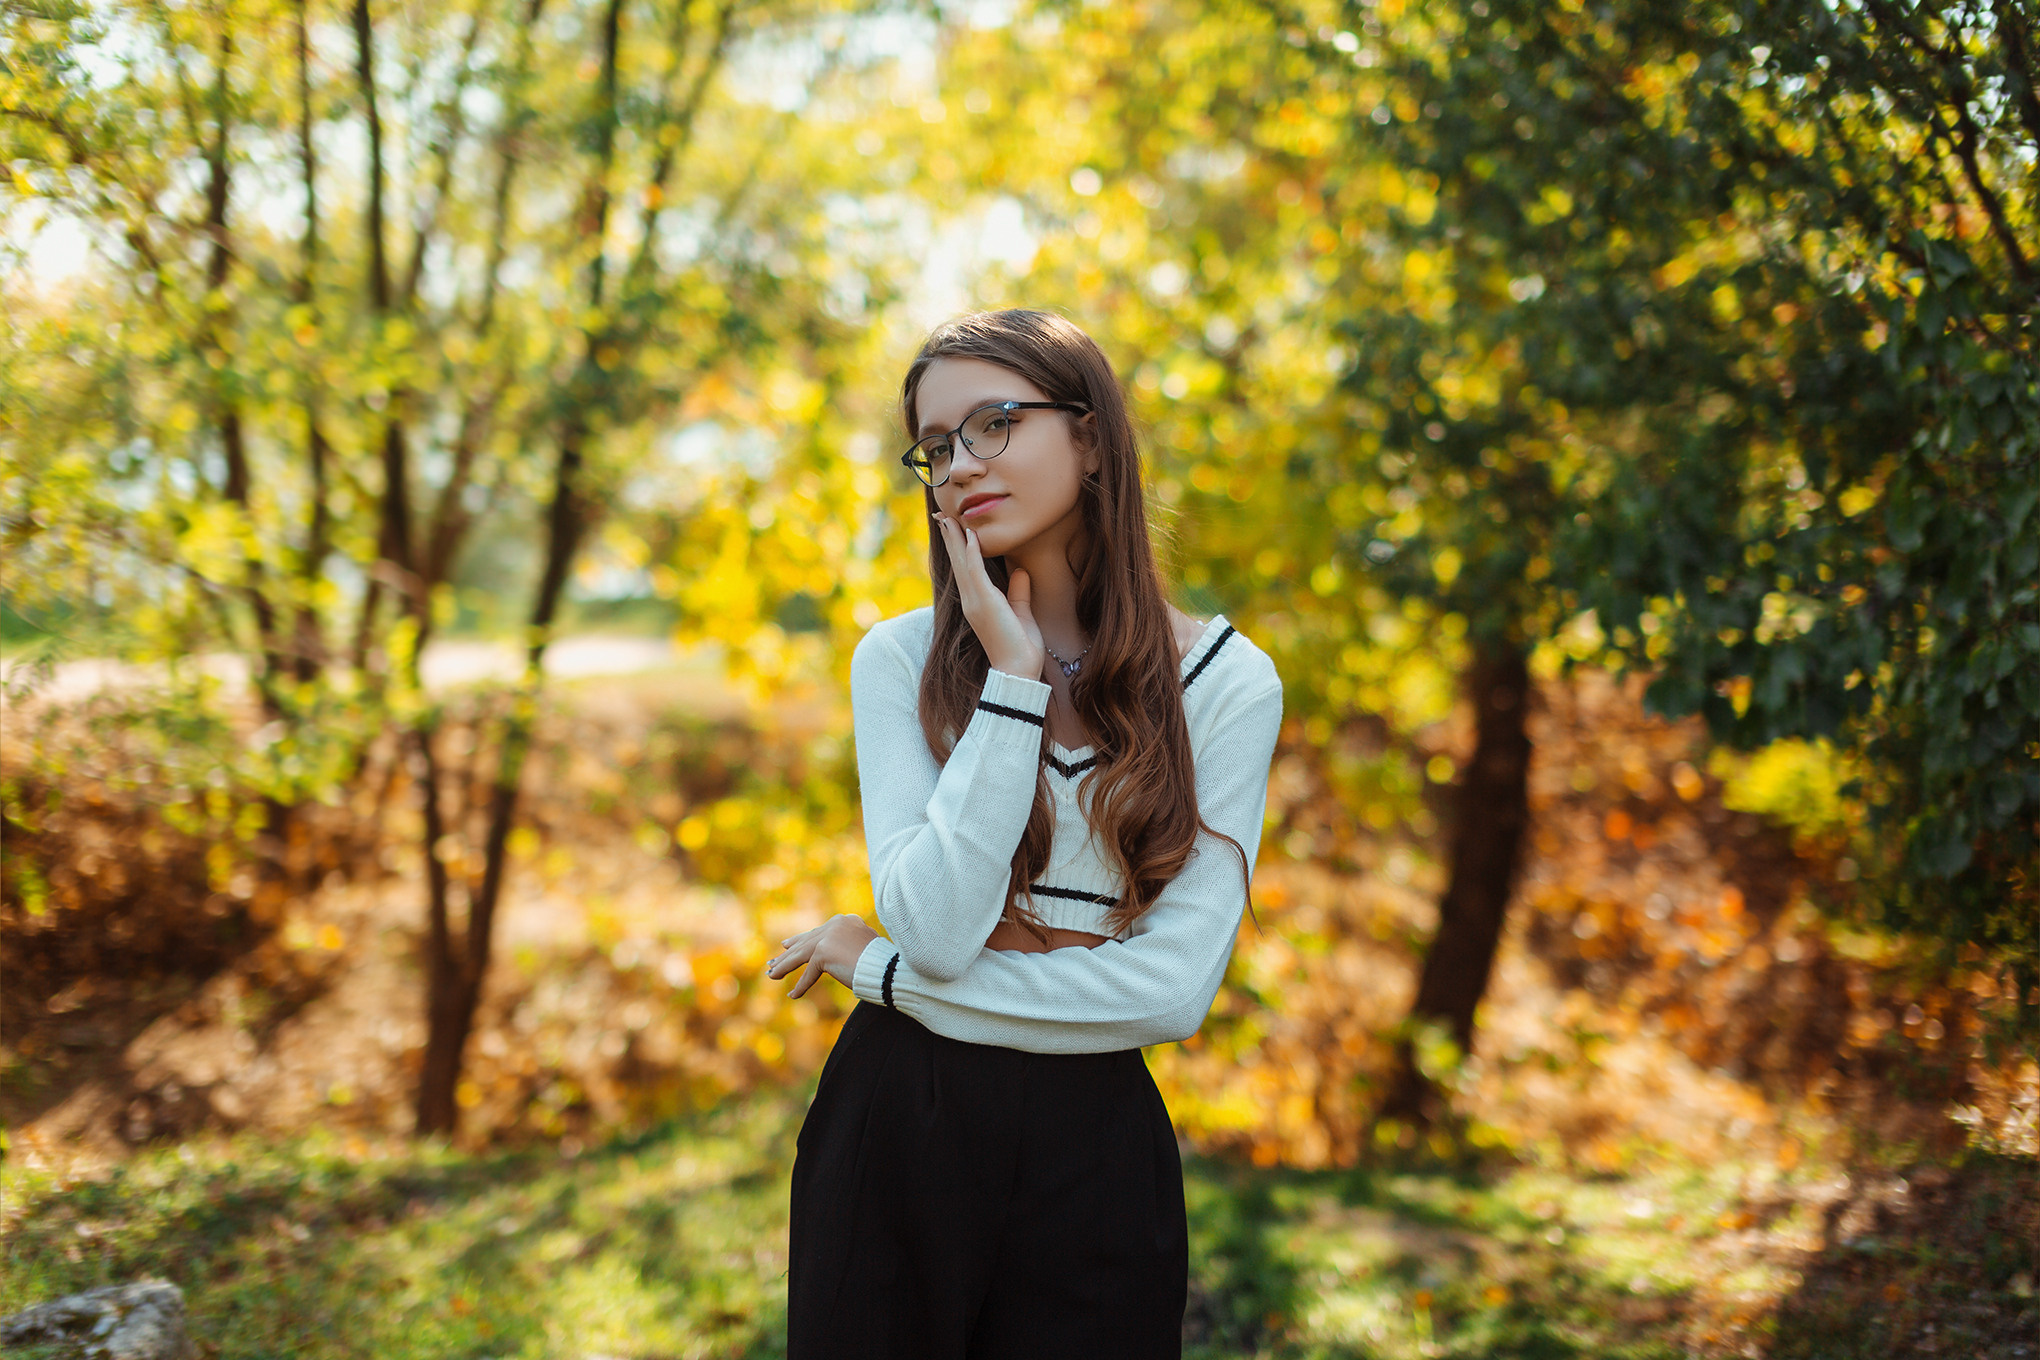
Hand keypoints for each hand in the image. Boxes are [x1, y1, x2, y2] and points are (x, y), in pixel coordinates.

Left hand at [765, 913, 878, 998]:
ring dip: (785, 966)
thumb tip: (830, 957)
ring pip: (801, 955)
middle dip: (788, 954)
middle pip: (806, 942)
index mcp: (845, 921)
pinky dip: (801, 985)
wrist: (889, 969)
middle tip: (772, 962)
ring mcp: (828, 937)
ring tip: (772, 976)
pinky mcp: (823, 952)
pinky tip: (793, 994)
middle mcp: (835, 925)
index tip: (787, 945)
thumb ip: (845, 947)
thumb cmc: (882, 963)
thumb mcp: (861, 949)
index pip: (818, 932)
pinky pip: (809, 973)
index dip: (800, 941)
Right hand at [932, 512, 1044, 679]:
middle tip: (940, 513)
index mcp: (977, 602)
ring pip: (962, 563)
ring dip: (956, 538)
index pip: (965, 568)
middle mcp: (971, 600)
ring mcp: (975, 601)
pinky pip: (975, 572)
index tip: (952, 525)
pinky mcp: (984, 603)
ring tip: (948, 517)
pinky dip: (972, 553)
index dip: (958, 546)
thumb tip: (1020, 571)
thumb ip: (1018, 592)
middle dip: (950, 536)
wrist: (1018, 670)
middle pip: (958, 561)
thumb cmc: (1020, 647)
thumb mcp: (1021, 613)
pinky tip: (970, 535)